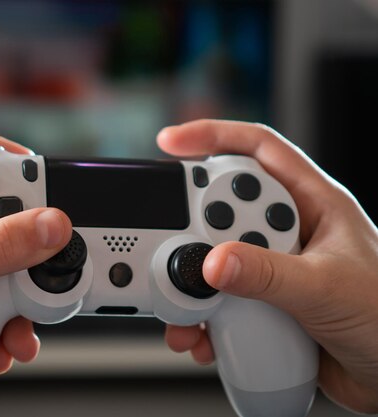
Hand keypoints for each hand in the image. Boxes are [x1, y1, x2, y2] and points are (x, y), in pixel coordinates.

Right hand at [158, 120, 377, 412]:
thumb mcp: (327, 289)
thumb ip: (268, 274)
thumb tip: (213, 261)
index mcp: (313, 205)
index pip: (259, 150)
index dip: (214, 137)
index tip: (172, 143)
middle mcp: (288, 232)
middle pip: (222, 206)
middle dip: (193, 225)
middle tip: (179, 242)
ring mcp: (273, 268)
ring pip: (214, 259)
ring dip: (193, 284)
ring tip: (191, 302)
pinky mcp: (261, 304)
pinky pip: (217, 302)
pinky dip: (202, 319)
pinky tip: (204, 334)